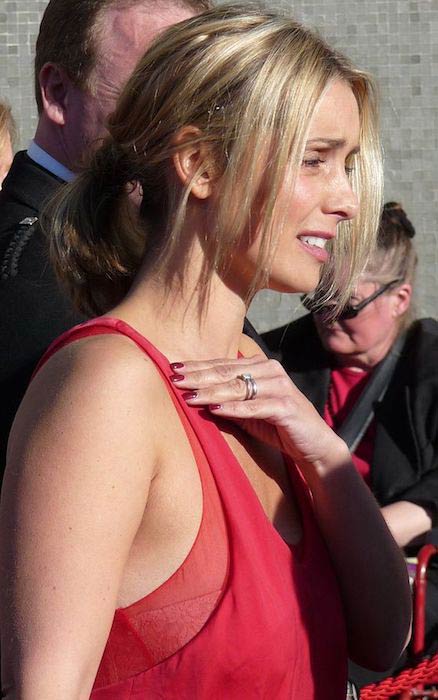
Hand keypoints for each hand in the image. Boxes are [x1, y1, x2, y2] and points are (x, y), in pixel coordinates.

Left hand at [170, 355, 348, 474]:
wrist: (313, 444)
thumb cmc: (277, 425)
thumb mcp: (247, 410)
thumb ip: (227, 399)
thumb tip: (193, 393)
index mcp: (260, 366)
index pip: (222, 364)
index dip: (197, 367)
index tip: (173, 370)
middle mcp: (270, 370)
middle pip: (227, 372)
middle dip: (198, 376)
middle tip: (175, 379)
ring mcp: (279, 386)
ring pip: (238, 388)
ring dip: (211, 392)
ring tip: (189, 395)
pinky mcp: (286, 406)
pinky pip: (255, 407)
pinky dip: (234, 408)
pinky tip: (215, 409)